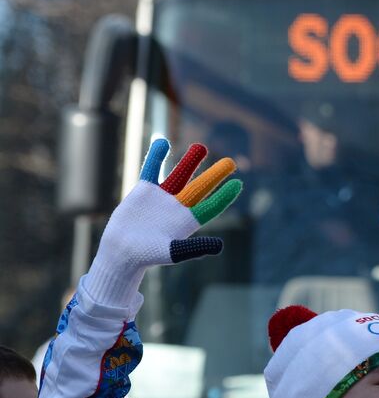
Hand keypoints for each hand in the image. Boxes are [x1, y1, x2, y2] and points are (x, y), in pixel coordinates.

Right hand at [85, 139, 241, 305]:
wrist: (121, 251)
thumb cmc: (147, 255)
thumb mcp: (173, 252)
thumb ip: (195, 248)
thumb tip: (219, 246)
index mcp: (189, 221)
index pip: (211, 205)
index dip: (224, 196)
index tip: (238, 184)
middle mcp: (179, 206)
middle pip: (201, 187)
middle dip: (215, 175)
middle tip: (231, 162)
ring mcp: (163, 196)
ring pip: (180, 174)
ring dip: (190, 161)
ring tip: (201, 147)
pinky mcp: (144, 190)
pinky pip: (152, 169)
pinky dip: (156, 157)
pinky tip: (163, 143)